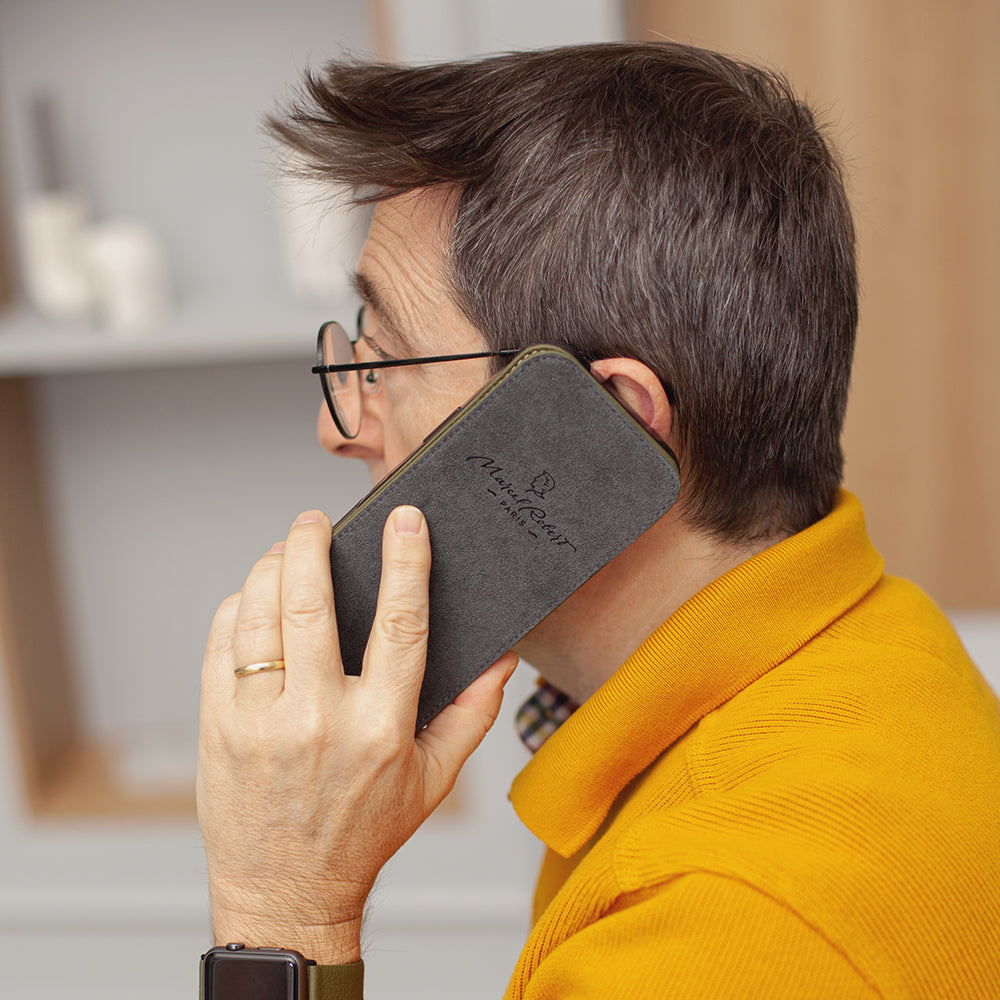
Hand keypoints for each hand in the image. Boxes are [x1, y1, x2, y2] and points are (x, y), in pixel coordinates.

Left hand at [196, 506, 516, 963]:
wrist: (286, 892)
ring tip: (284, 550)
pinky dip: (237, 609)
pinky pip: (222, 647)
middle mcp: (319, 719)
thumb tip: (503, 656)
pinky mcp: (220, 728)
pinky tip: (253, 599)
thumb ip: (474, 713)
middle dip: (312, 544)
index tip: (406, 521)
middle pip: (311, 605)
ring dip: (270, 568)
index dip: (407, 563)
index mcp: (381, 726)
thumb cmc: (363, 834)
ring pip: (259, 616)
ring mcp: (261, 723)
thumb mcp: (434, 778)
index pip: (400, 624)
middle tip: (314, 519)